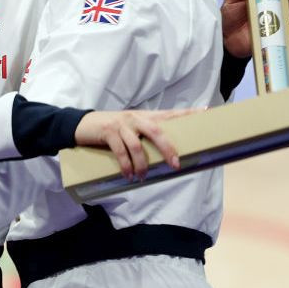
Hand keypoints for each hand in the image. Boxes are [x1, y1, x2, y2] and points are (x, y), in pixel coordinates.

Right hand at [73, 109, 192, 179]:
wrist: (83, 124)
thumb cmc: (111, 129)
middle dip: (167, 149)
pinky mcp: (108, 132)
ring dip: (142, 164)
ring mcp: (122, 124)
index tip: (205, 111)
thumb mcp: (130, 128)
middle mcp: (135, 118)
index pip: (169, 113)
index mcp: (144, 116)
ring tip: (142, 177)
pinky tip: (128, 175)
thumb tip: (164, 154)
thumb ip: (145, 135)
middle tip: (175, 165)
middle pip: (157, 131)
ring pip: (137, 145)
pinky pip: (120, 151)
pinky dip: (126, 165)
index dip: (187, 112)